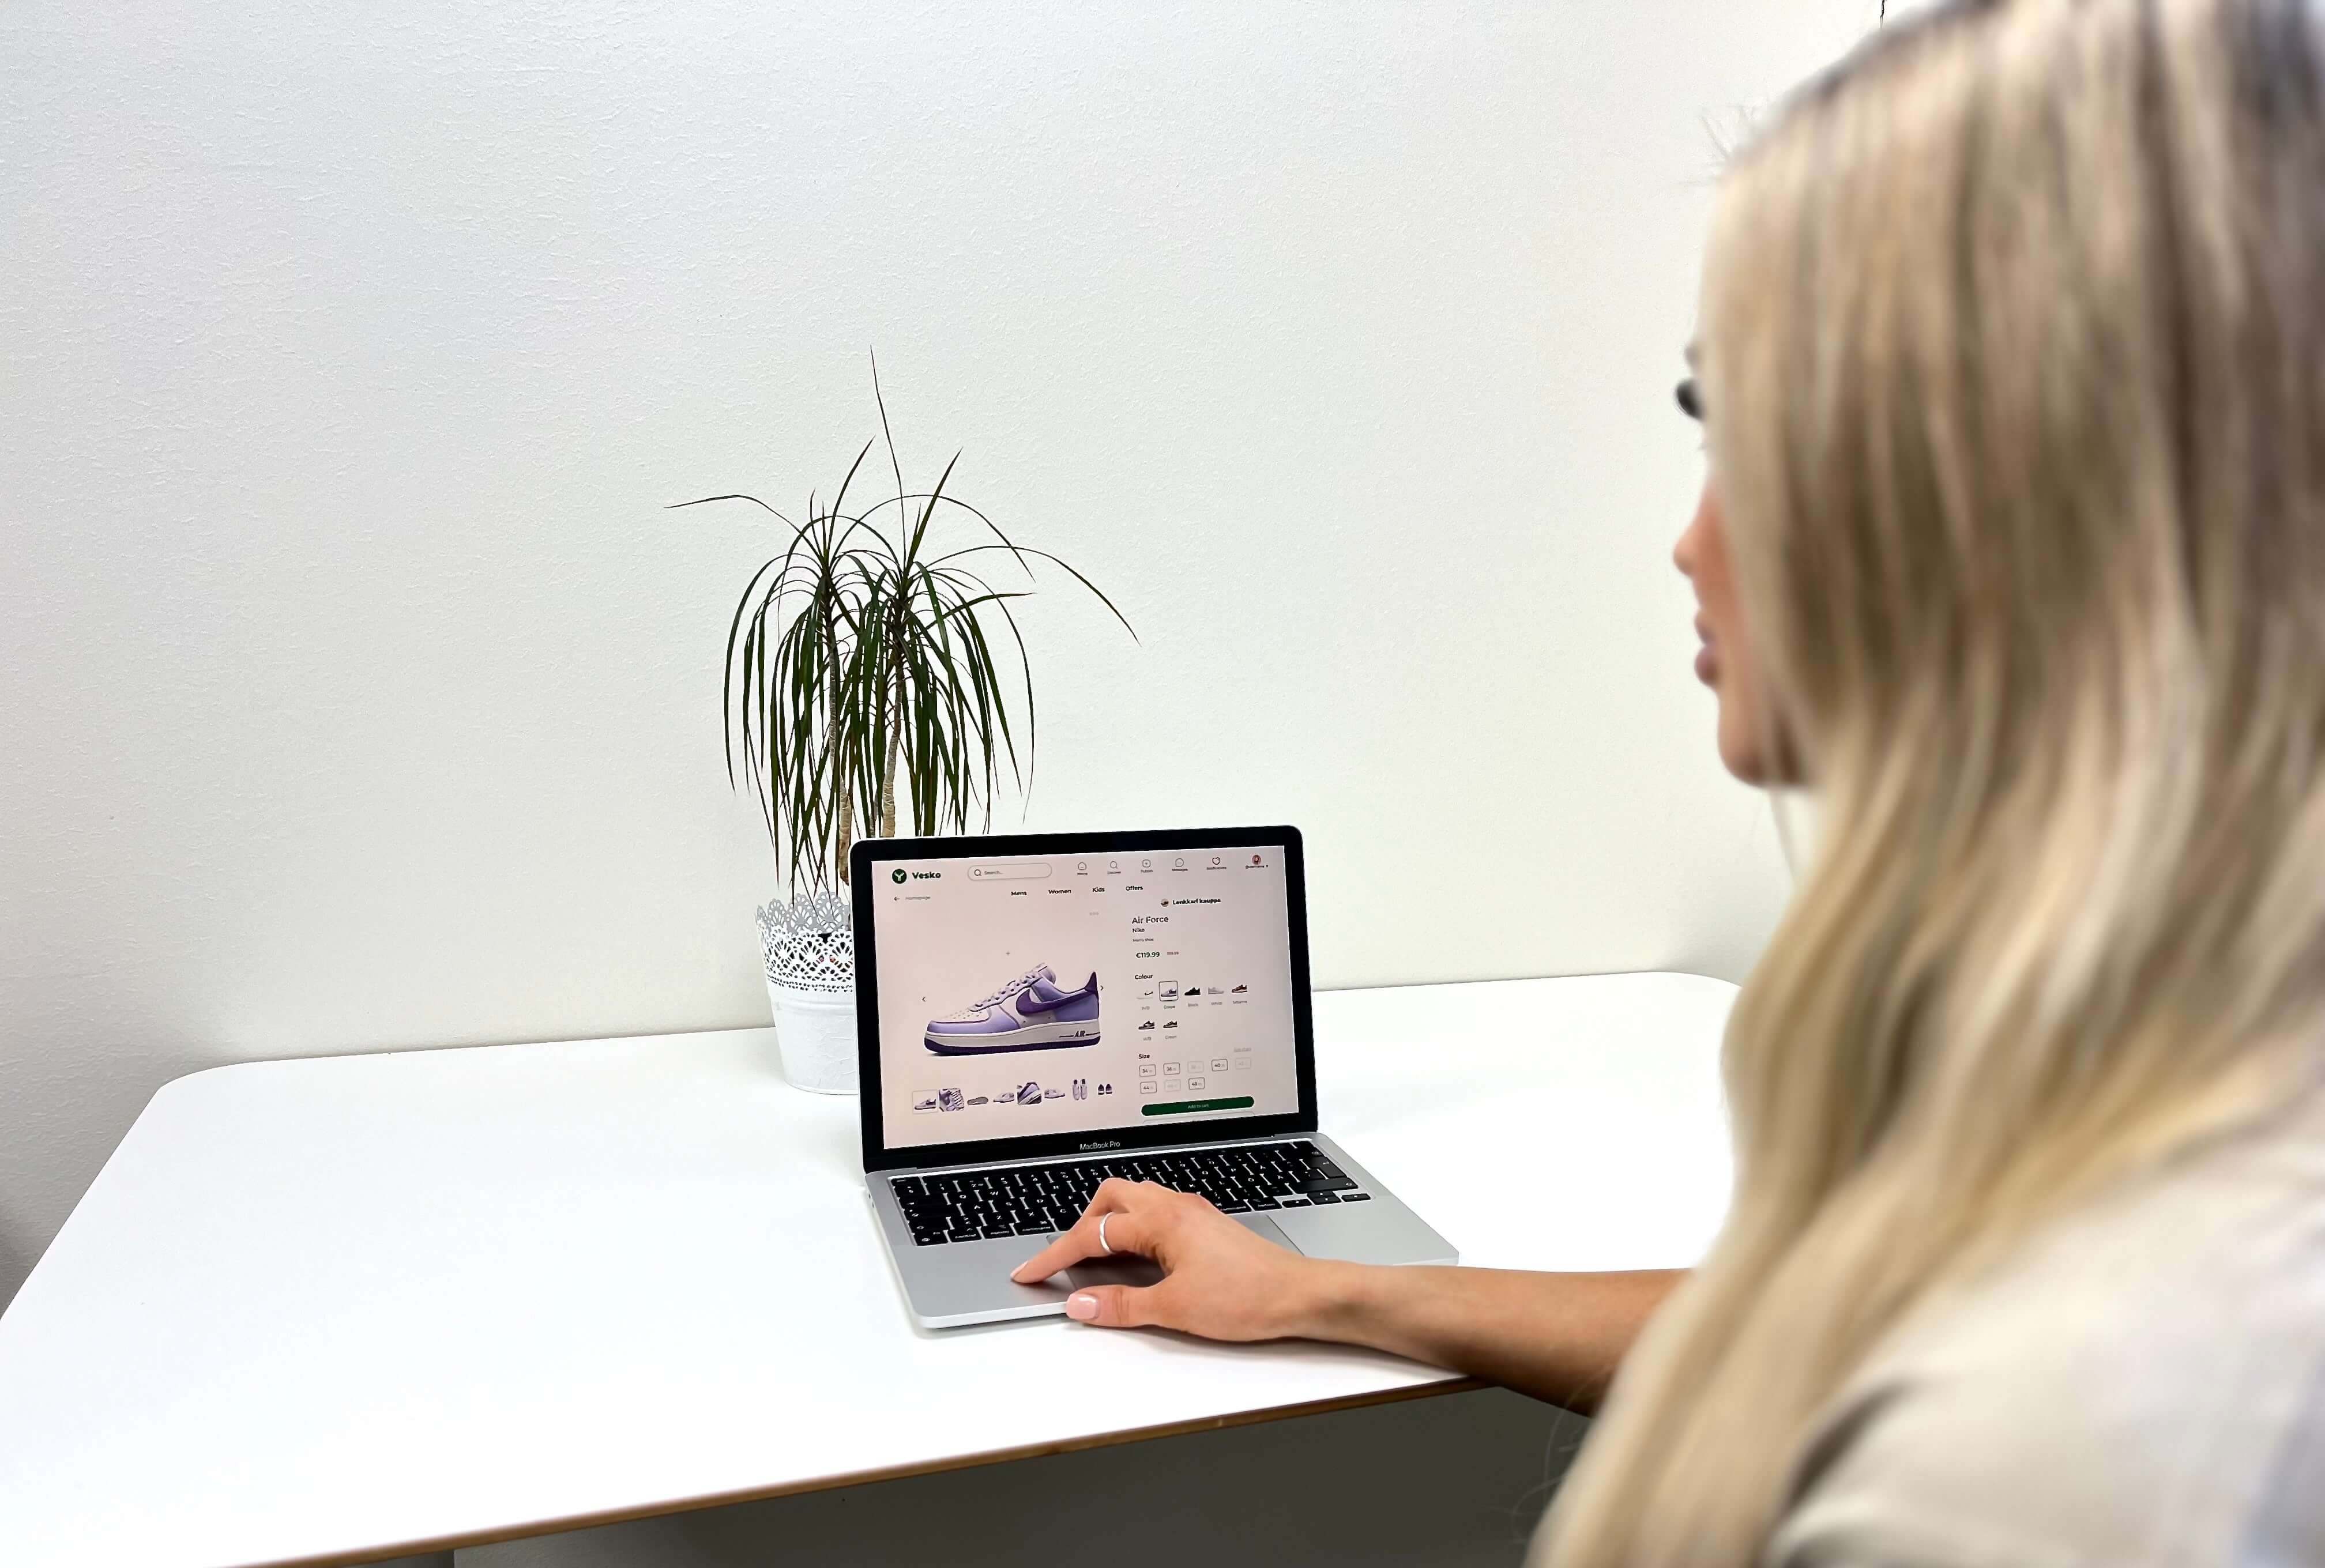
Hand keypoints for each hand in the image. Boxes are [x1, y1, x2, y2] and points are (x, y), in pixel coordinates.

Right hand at [1010, 1178, 1333, 1337]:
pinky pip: (1155, 1215)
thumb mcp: (1174, 1308)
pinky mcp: (1205, 1227)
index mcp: (1161, 1220)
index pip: (1092, 1234)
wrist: (1299, 1295)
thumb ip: (1121, 1305)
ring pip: (1134, 1202)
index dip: (1055, 1255)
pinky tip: (1135, 1260)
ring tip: (1094, 1260)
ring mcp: (1192, 1214)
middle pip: (1110, 1198)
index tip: (1030, 1272)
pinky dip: (1132, 1231)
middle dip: (1079, 1226)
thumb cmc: (1248, 1297)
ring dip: (1107, 1224)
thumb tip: (1080, 1303)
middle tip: (1063, 1260)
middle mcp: (1175, 1207)